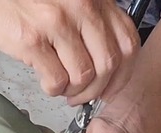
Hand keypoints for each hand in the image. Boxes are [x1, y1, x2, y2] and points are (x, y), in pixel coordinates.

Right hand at [0, 0, 139, 105]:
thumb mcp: (67, 1)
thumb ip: (89, 22)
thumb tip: (104, 65)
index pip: (128, 43)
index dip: (122, 73)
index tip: (110, 86)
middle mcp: (82, 7)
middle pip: (109, 64)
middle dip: (96, 89)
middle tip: (81, 95)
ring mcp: (57, 23)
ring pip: (84, 76)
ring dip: (73, 92)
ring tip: (60, 87)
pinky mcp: (33, 40)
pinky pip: (57, 80)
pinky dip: (53, 90)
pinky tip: (45, 82)